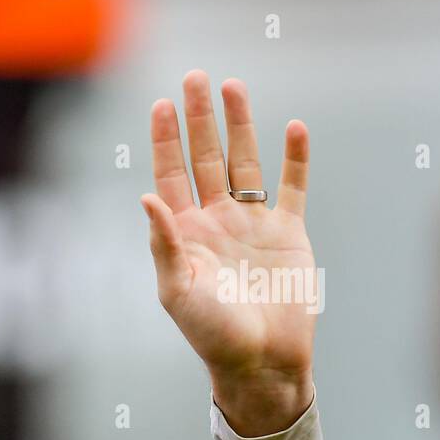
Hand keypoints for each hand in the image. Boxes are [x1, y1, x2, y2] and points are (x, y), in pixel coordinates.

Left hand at [142, 70, 316, 435]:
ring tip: (234, 86)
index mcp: (184, 235)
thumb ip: (163, 242)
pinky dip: (295, 159)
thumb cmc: (211, 333)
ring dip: (240, 126)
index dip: (165, 141)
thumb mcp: (177, 289)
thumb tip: (145, 197)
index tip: (160, 106)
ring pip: (245, 163)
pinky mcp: (288, 234)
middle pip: (205, 159)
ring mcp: (252, 225)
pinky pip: (292, 188)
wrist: (261, 361)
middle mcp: (216, 222)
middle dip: (199, 120)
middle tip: (195, 78)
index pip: (170, 177)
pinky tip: (294, 129)